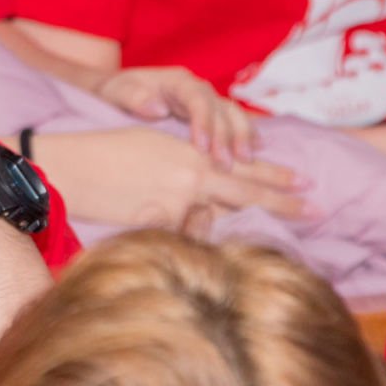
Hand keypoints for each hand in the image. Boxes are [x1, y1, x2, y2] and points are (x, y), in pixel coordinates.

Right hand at [29, 127, 311, 231]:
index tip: (305, 181)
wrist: (68, 166)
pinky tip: (148, 223)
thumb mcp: (152, 149)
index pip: (243, 165)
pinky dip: (169, 231)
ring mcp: (178, 202)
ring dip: (200, 221)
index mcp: (190, 154)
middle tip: (317, 207)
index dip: (276, 174)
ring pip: (207, 220)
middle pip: (247, 191)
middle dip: (284, 200)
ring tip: (201, 215)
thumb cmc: (102, 154)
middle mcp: (192, 176)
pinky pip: (176, 236)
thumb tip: (208, 199)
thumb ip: (186, 173)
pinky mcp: (160, 224)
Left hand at [92, 65, 255, 164]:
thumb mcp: (117, 92)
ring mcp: (205, 101)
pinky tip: (255, 151)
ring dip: (241, 137)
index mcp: (176, 81)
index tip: (202, 147)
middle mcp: (196, 88)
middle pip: (220, 108)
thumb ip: (133, 97)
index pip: (197, 99)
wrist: (116, 93)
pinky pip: (232, 122)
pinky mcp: (208, 114)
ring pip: (232, 114)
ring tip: (247, 161)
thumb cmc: (116, 93)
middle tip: (228, 163)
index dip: (204, 122)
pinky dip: (245, 134)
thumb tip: (158, 108)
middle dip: (227, 136)